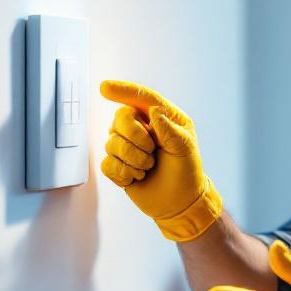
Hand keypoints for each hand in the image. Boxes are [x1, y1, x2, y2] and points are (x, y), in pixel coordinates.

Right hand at [99, 80, 222, 241]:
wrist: (180, 202)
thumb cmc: (186, 171)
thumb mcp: (185, 148)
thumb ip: (170, 129)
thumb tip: (153, 111)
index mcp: (160, 117)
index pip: (140, 98)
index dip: (122, 90)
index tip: (104, 87)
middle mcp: (140, 128)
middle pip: (120, 117)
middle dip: (134, 136)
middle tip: (152, 151)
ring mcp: (126, 146)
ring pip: (112, 142)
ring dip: (133, 159)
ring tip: (148, 167)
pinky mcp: (117, 165)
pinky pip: (107, 163)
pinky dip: (123, 172)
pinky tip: (136, 176)